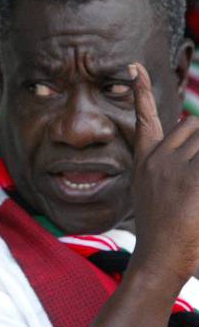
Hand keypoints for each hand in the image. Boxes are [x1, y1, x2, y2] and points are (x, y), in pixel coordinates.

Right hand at [128, 63, 198, 283]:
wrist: (159, 259)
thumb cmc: (164, 232)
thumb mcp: (154, 194)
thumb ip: (165, 166)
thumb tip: (186, 131)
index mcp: (147, 161)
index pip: (144, 118)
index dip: (139, 91)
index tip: (134, 67)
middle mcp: (158, 159)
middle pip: (193, 124)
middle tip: (194, 170)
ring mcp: (174, 168)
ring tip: (190, 186)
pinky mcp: (193, 181)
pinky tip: (196, 192)